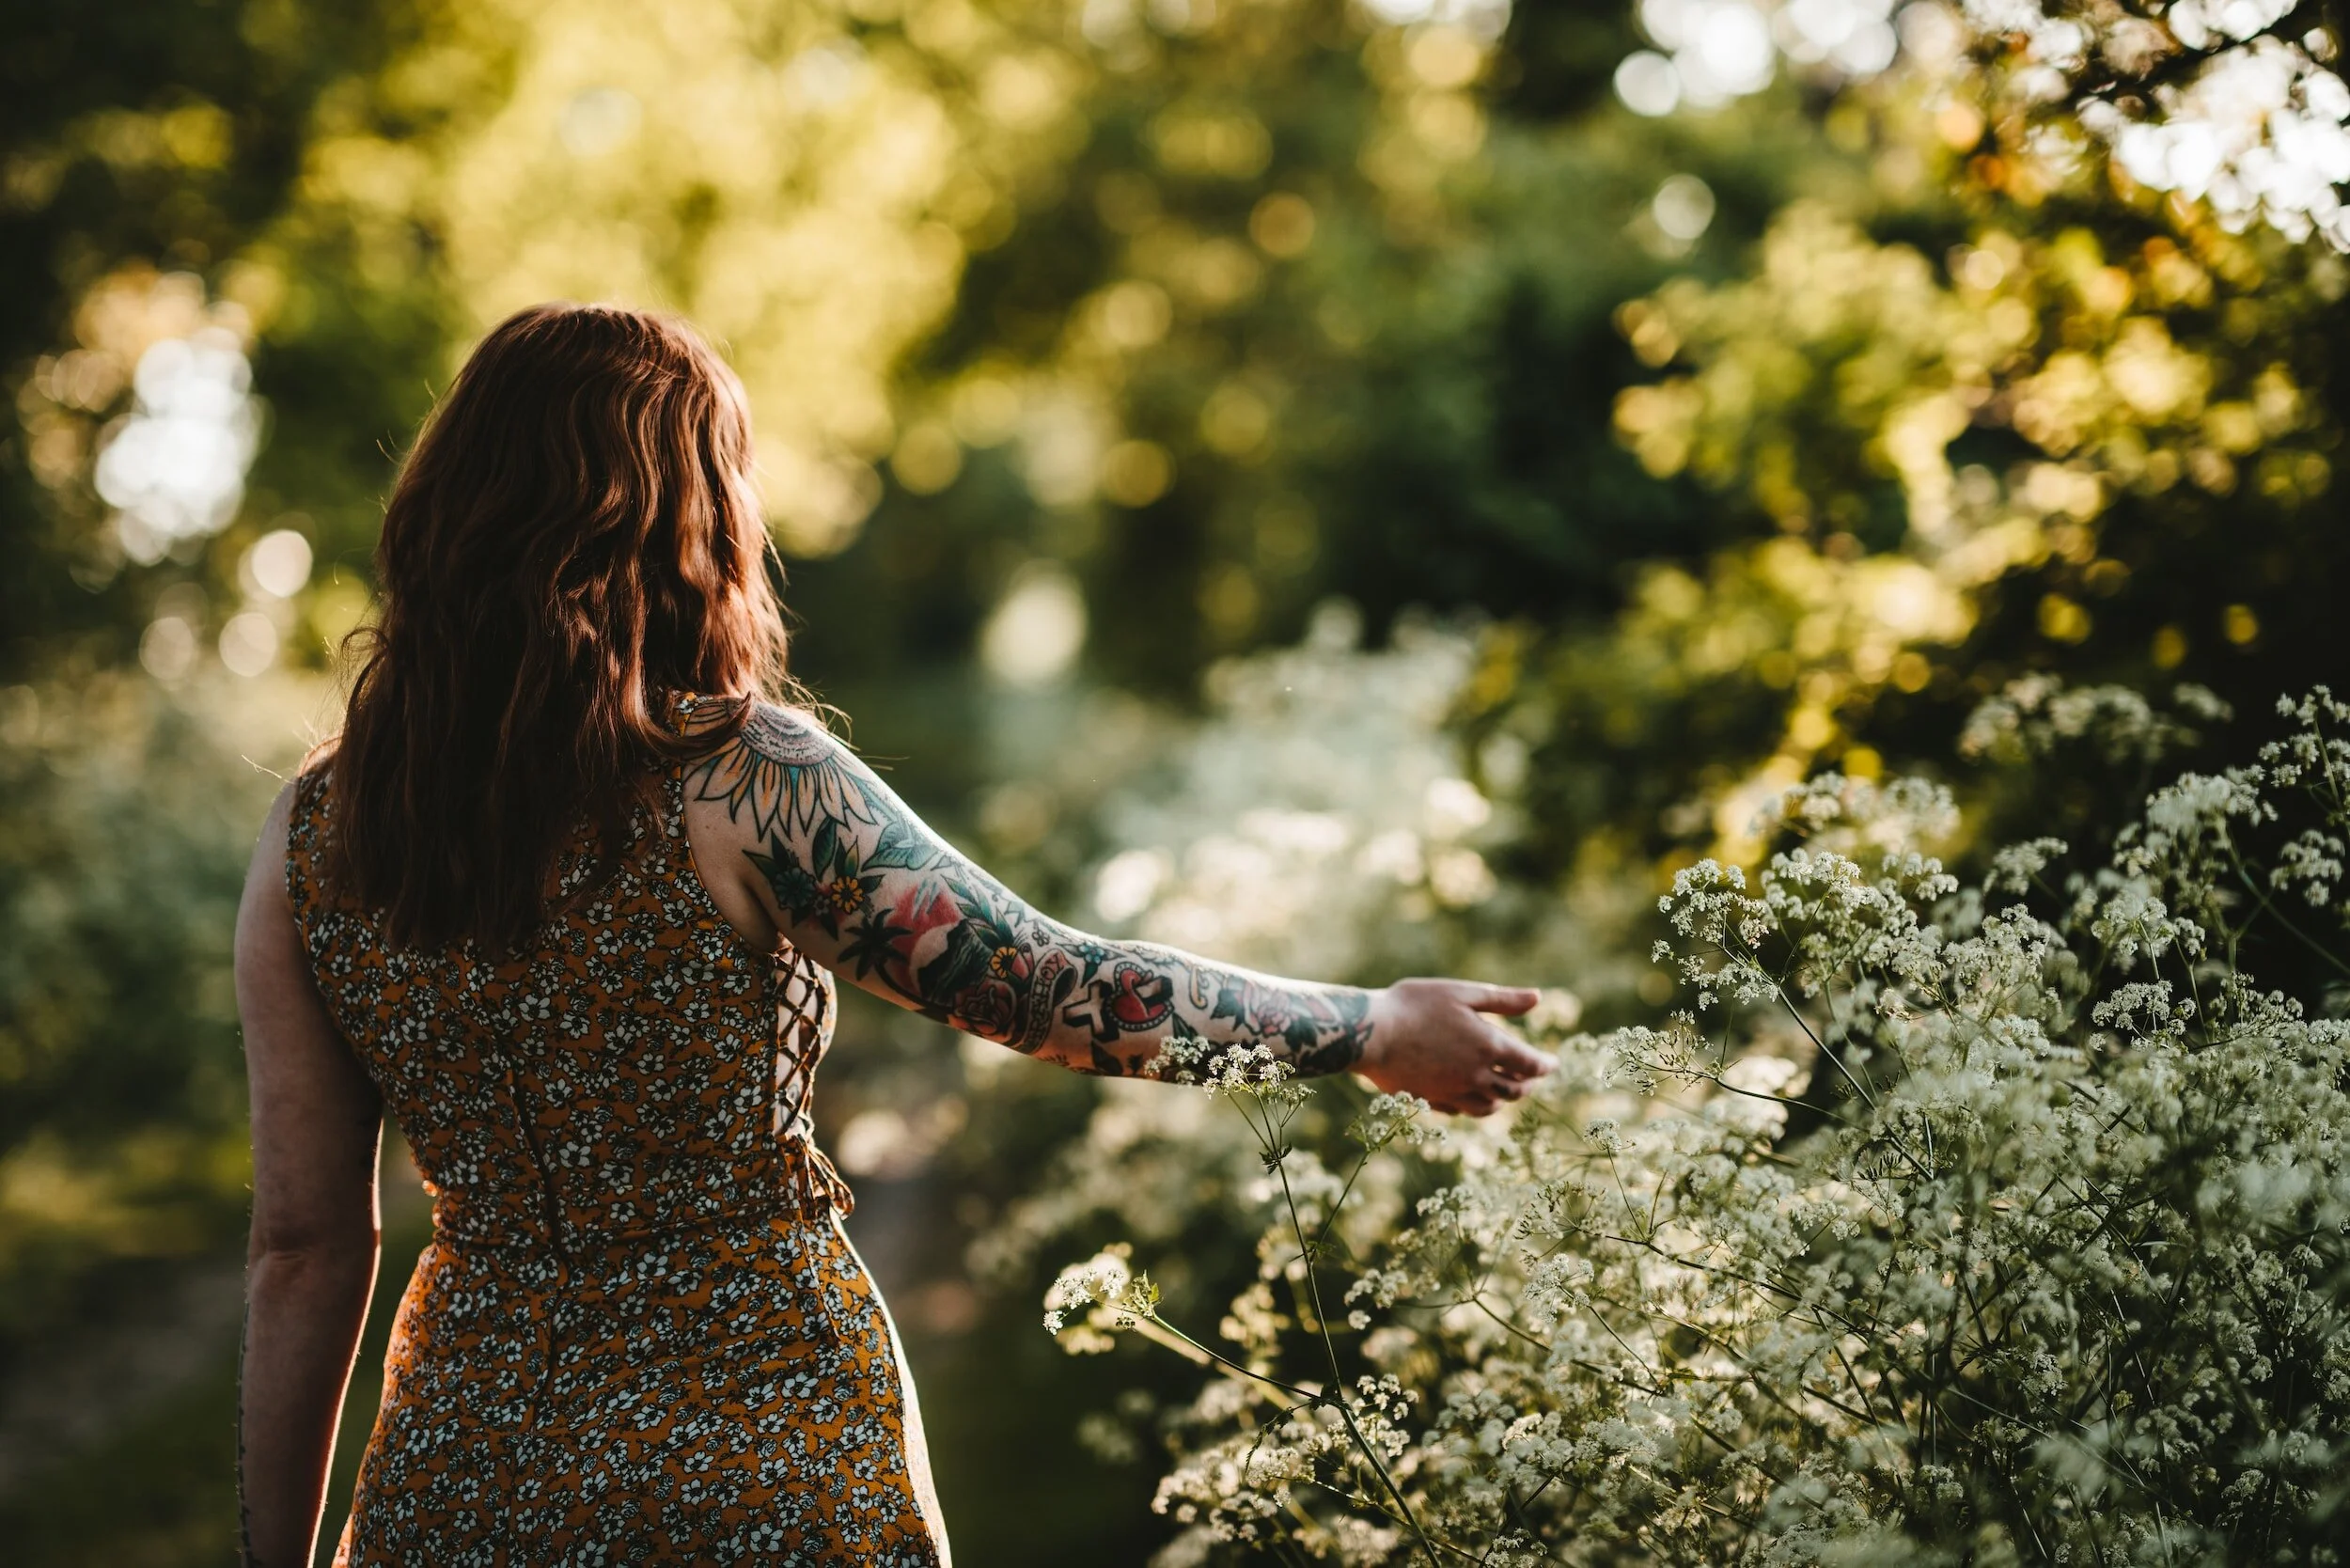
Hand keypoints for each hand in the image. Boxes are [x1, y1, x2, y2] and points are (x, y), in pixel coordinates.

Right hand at [1355, 979, 1553, 1115]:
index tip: (1552, 1063)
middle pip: (1515, 1090)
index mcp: (1490, 1046)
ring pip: (1490, 1106)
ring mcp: (1454, 1092)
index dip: (1546, 1065)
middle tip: (1532, 1078)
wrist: (1370, 1034)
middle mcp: (1477, 1076)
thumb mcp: (1461, 993)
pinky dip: (1475, 1106)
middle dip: (1528, 1084)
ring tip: (1506, 1090)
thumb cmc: (1414, 1005)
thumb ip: (1502, 999)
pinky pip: (1462, 1111)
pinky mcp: (1432, 1101)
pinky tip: (1472, 1097)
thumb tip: (1538, 997)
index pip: (1531, 1064)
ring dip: (1504, 1099)